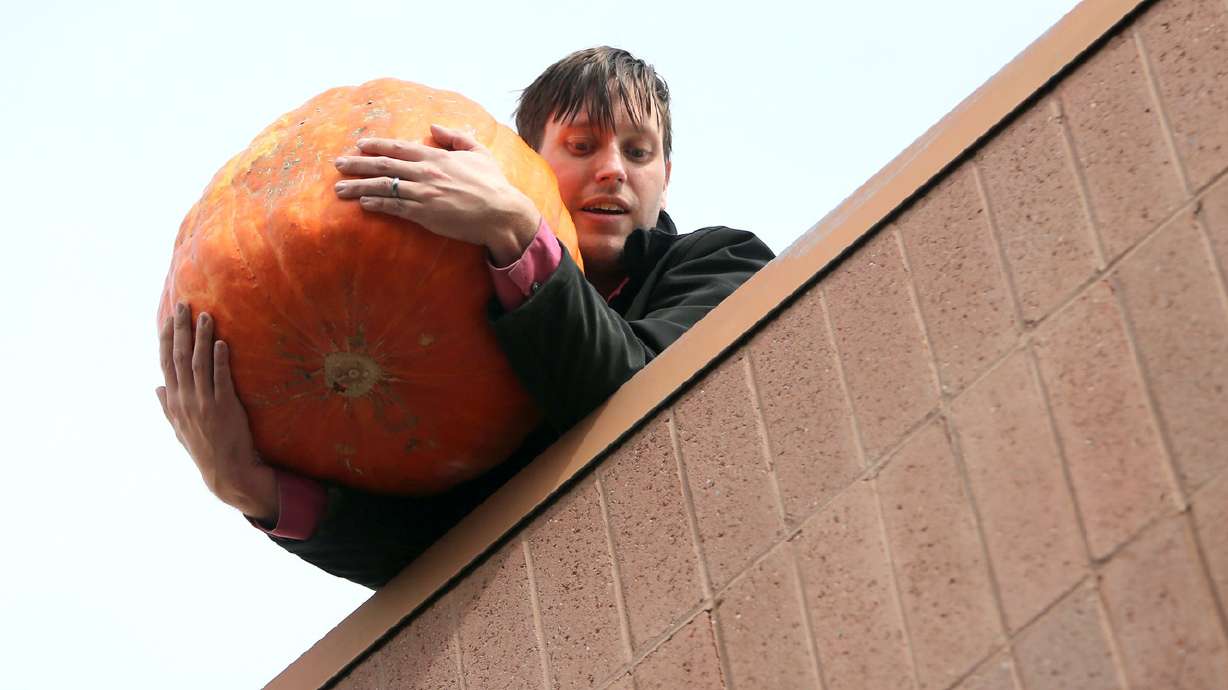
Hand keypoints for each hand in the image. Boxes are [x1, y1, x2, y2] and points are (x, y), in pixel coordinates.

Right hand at [156, 302, 278, 521]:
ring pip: (200, 364)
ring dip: (202, 338)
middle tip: (184, 305)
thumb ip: (167, 406)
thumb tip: (156, 387)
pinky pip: (221, 379)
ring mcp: (204, 403)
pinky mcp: (224, 407)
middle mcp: (185, 399)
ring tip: (207, 316)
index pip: (167, 362)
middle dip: (181, 329)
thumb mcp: (179, 428)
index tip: (168, 318)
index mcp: (173, 401)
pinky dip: (220, 360)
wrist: (225, 470)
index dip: (167, 338)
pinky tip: (221, 343)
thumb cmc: (205, 447)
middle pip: (180, 357)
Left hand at [333, 124, 539, 265]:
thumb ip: (455, 137)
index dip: (376, 145)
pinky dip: (376, 203)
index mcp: (436, 156)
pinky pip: (394, 207)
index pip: (399, 148)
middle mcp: (425, 172)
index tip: (359, 145)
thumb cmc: (493, 183)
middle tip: (338, 164)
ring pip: (383, 186)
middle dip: (357, 164)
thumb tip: (434, 126)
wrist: (500, 212)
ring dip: (358, 186)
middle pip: (383, 165)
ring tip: (339, 189)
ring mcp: (423, 193)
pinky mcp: (424, 214)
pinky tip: (362, 202)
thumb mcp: (478, 152)